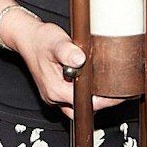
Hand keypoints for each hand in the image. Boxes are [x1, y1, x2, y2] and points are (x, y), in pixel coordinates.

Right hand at [3, 13, 122, 120]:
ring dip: (92, 99)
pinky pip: (72, 99)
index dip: (106, 100)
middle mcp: (54, 97)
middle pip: (84, 109)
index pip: (87, 103)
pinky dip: (84, 94)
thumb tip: (80, 59)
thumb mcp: (55, 41)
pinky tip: (91, 82)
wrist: (26, 37)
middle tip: (118, 90)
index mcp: (56, 89)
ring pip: (78, 106)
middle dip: (102, 102)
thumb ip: (68, 51)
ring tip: (107, 87)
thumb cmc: (40, 39)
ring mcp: (53, 96)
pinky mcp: (55, 91)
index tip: (120, 93)